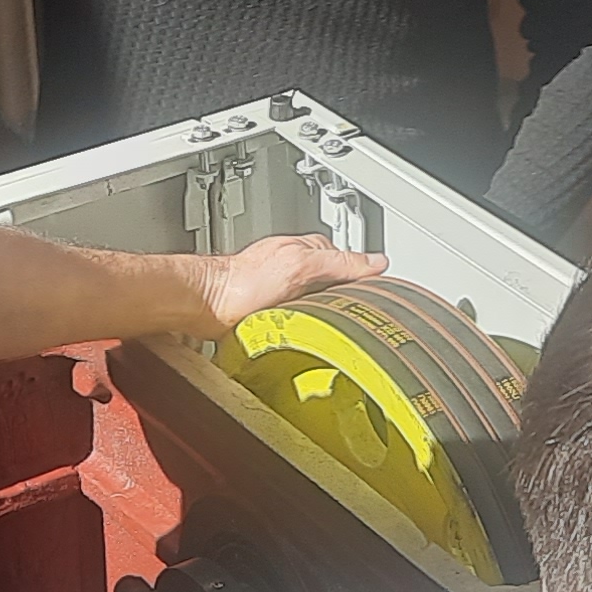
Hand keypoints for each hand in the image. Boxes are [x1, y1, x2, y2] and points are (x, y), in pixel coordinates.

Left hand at [197, 234, 384, 327]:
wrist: (205, 308)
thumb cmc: (241, 286)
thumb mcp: (300, 266)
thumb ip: (339, 263)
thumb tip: (377, 263)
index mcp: (308, 251)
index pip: (353, 264)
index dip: (369, 281)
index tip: (386, 298)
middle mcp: (299, 271)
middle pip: (340, 288)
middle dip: (351, 305)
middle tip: (363, 323)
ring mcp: (288, 294)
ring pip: (324, 308)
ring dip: (331, 321)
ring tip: (339, 334)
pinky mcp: (276, 316)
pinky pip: (305, 323)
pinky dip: (313, 331)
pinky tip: (313, 339)